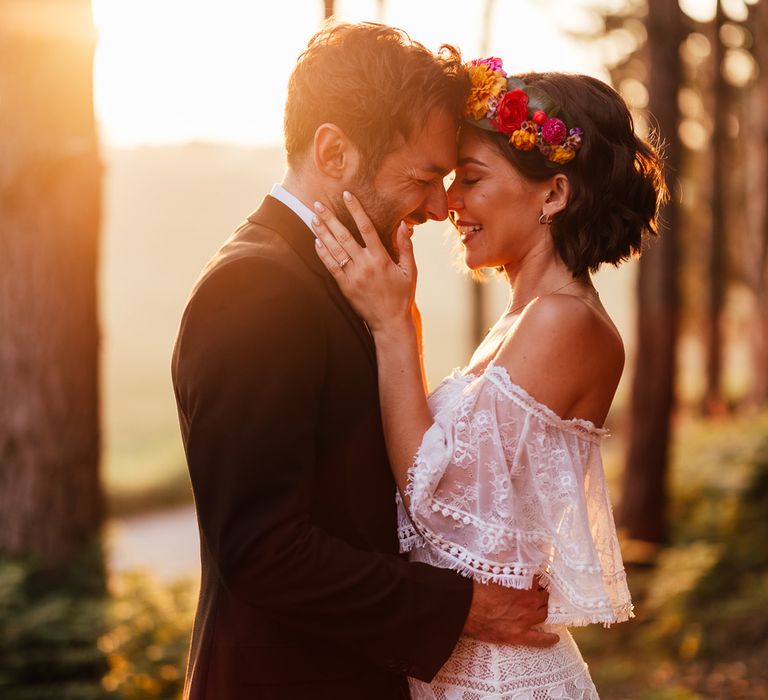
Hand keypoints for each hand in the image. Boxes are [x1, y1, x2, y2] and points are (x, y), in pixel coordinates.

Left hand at [312, 191, 416, 333]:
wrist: (390, 322)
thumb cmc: (402, 296)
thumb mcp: (410, 271)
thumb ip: (405, 247)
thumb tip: (402, 225)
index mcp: (381, 259)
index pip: (367, 228)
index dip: (356, 210)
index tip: (347, 195)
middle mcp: (365, 265)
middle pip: (344, 236)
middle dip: (330, 219)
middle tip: (318, 204)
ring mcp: (353, 277)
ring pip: (334, 250)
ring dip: (322, 233)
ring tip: (313, 218)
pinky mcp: (345, 287)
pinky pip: (331, 268)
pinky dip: (323, 254)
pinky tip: (316, 242)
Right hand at [463, 578, 558, 647]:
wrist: (463, 606)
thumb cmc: (476, 586)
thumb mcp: (495, 571)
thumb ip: (509, 570)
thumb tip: (514, 566)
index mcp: (525, 583)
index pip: (539, 579)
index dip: (537, 579)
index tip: (535, 578)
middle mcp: (529, 601)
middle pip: (543, 597)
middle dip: (541, 593)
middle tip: (537, 592)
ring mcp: (525, 620)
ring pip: (544, 614)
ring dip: (544, 609)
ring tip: (542, 607)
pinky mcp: (518, 635)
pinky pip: (539, 640)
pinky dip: (548, 639)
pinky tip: (555, 638)